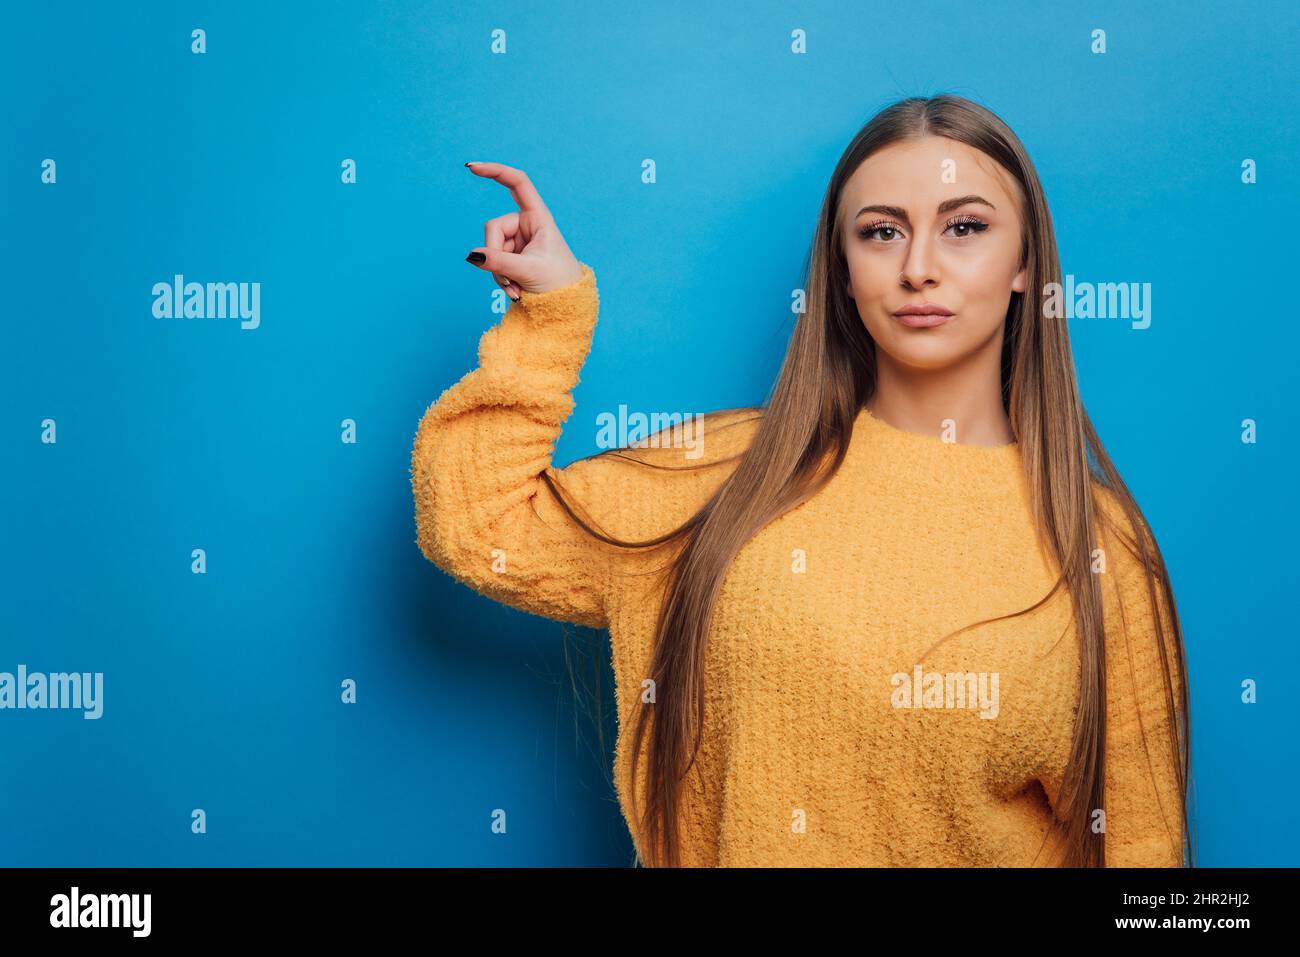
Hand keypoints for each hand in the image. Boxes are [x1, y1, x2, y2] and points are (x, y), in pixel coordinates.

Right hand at [463, 162, 584, 297]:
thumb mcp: (527, 270)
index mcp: (538, 217)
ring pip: (490, 249)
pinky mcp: (512, 256)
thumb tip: (472, 256)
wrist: (566, 304)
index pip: (517, 183)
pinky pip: (493, 262)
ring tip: (515, 289)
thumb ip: (499, 262)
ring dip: (498, 273)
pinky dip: (501, 278)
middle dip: (494, 256)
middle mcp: (526, 225)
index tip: (472, 168)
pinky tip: (514, 291)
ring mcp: (517, 241)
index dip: (495, 171)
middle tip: (508, 280)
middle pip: (493, 228)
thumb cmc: (558, 282)